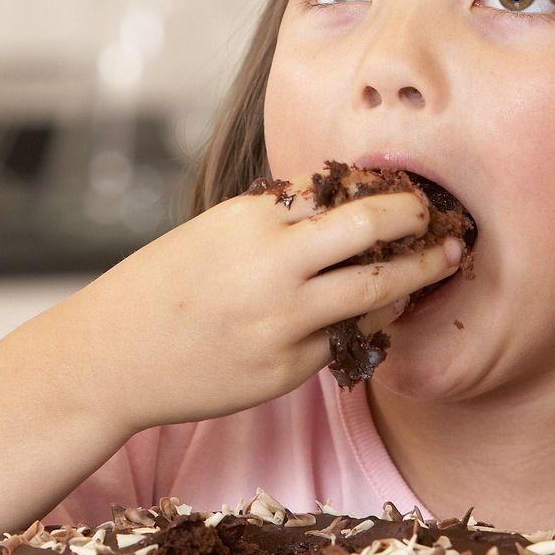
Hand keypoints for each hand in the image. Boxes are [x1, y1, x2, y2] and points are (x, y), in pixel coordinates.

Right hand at [60, 170, 462, 434]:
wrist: (112, 356)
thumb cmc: (164, 287)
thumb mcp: (214, 232)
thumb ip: (276, 220)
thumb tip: (346, 202)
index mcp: (250, 218)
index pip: (335, 189)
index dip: (377, 188)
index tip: (405, 189)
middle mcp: (271, 265)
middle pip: (369, 228)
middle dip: (414, 218)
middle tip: (439, 217)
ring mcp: (281, 320)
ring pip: (375, 289)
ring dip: (417, 272)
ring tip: (443, 261)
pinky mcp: (286, 367)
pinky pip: (348, 339)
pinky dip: (373, 320)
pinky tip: (387, 311)